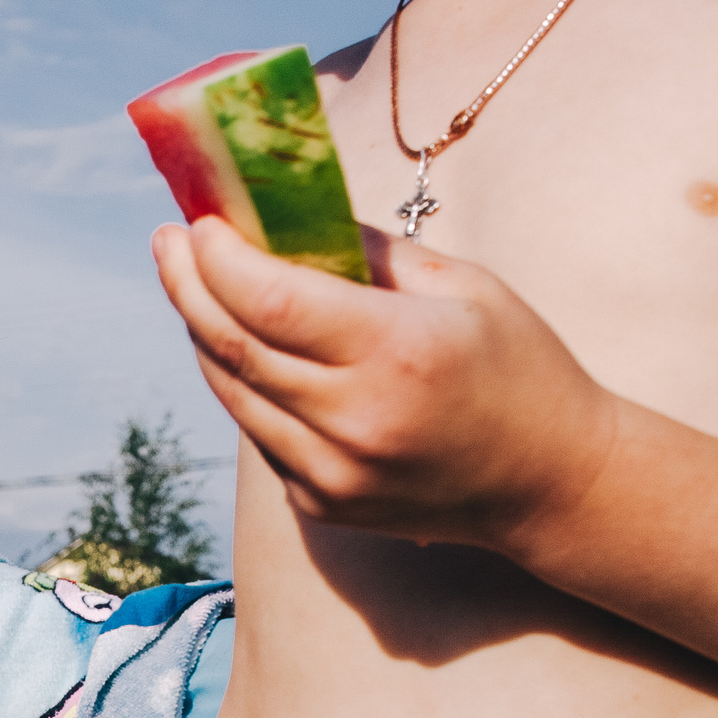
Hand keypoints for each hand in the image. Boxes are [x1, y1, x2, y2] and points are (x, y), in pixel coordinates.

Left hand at [151, 215, 618, 553]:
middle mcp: (354, 421)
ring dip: (203, 332)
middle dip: (188, 286)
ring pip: (233, 392)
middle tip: (168, 242)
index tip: (197, 221)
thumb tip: (286, 213)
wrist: (549, 483)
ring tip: (192, 284)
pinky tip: (242, 343)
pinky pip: (258, 432)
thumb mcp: (461, 286)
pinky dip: (241, 382)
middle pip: (234, 345)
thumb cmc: (517, 366)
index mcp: (396, 353)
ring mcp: (332, 473)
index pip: (270, 300)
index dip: (219, 259)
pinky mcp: (322, 504)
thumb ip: (368, 251)